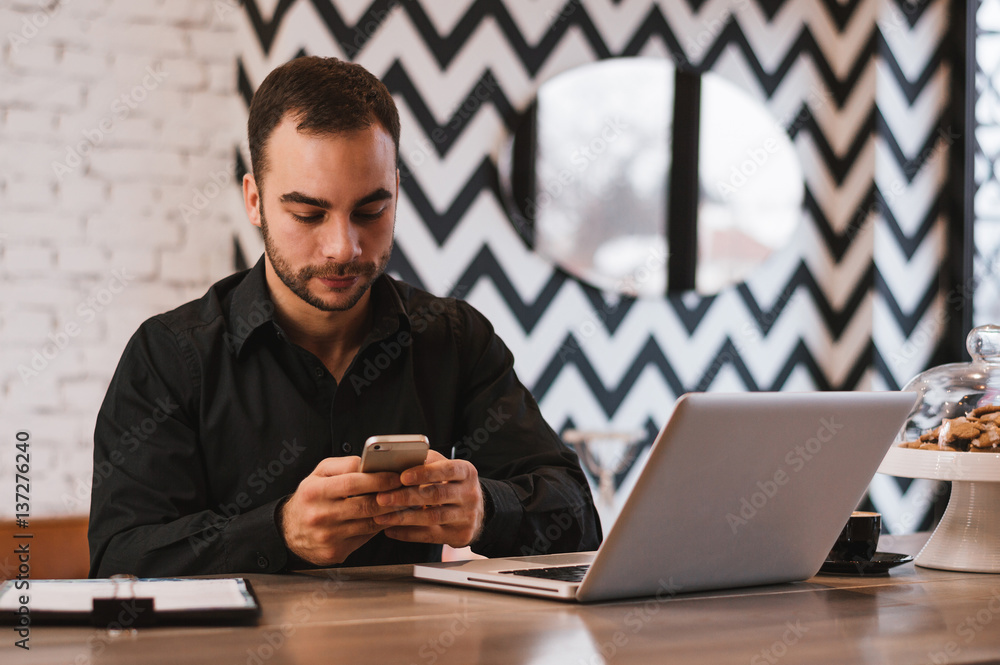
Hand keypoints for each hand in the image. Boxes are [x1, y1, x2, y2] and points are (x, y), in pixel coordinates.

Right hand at [279, 456, 405, 565]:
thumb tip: (368, 463)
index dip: (378, 479)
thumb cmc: (310, 497)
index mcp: (315, 492)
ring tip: (404, 502)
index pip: (352, 483)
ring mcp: (328, 536)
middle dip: (390, 496)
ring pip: (369, 523)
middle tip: (407, 490)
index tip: (396, 476)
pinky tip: (389, 517)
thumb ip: (343, 465)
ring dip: (391, 512)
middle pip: (365, 506)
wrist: (289, 531)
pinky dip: (380, 526)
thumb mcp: (319, 474)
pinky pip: (365, 537)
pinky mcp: (335, 552)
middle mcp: (320, 515)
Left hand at [373, 450, 484, 547]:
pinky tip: (390, 530)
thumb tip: (399, 461)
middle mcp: (470, 494)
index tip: (402, 476)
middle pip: (436, 495)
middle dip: (406, 496)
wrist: (477, 512)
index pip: (447, 470)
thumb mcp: (446, 469)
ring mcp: (467, 516)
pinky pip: (430, 536)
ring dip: (404, 517)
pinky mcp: (460, 535)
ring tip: (381, 516)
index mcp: (466, 472)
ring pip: (432, 517)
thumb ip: (427, 463)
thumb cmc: (452, 485)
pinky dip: (408, 533)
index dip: (424, 473)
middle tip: (382, 497)